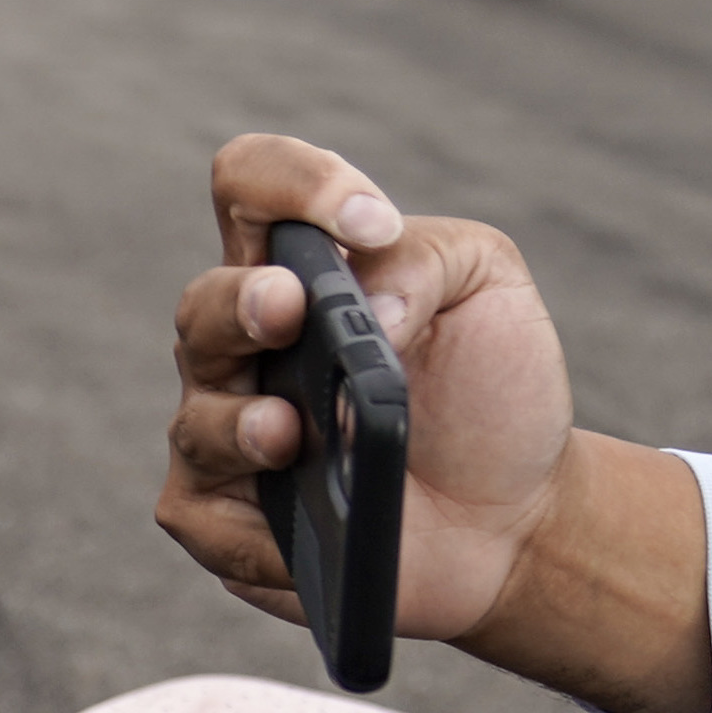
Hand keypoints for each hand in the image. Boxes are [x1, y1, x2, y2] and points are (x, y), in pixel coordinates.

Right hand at [154, 135, 707, 712]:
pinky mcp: (220, 520)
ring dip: (240, 423)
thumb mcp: (487, 287)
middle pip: (205, 305)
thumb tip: (363, 311)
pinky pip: (200, 516)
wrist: (514, 516)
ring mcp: (224, 432)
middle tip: (290, 307)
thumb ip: (426, 259)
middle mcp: (246, 346)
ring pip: (197, 416)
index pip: (252, 187)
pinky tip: (296, 527)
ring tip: (292, 433)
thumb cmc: (490, 392)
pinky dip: (250, 526)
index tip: (371, 223)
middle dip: (243, 304)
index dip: (291, 185)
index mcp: (300, 270)